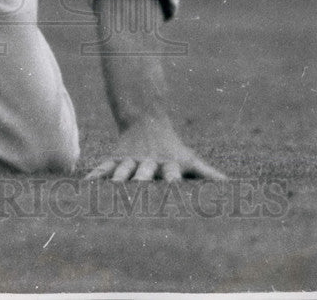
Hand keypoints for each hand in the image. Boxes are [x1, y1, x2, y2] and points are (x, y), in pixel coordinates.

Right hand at [84, 118, 227, 181]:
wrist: (146, 120)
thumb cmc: (172, 149)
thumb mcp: (190, 159)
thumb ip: (208, 173)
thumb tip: (230, 185)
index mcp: (168, 164)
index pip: (171, 175)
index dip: (172, 183)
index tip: (174, 194)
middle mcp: (148, 163)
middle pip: (144, 173)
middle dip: (141, 183)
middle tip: (137, 196)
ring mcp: (130, 160)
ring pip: (123, 171)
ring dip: (117, 181)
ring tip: (111, 192)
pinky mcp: (115, 159)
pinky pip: (103, 168)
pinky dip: (95, 176)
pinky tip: (85, 186)